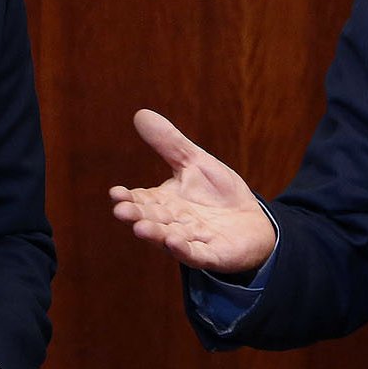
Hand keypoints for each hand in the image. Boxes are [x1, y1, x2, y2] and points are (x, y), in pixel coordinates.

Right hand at [109, 109, 277, 274]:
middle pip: (152, 219)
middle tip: (122, 211)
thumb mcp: (195, 162)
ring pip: (169, 238)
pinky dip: (184, 250)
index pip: (143, 199)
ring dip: (156, 235)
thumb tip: (140, 113)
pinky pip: (197, 254)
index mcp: (166, 202)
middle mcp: (174, 223)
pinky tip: (173, 243)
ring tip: (140, 228)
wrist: (252, 222)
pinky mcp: (213, 254)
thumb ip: (169, 143)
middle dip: (137, 216)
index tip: (115, 193)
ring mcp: (192, 241)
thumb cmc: (219, 194)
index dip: (128, 198)